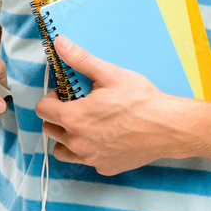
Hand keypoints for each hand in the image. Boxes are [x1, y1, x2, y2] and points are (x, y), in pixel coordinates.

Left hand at [34, 36, 184, 175]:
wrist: (168, 127)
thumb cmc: (141, 100)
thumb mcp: (110, 74)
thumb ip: (80, 59)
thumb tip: (60, 43)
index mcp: (74, 118)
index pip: (42, 110)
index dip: (51, 98)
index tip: (65, 94)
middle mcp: (78, 142)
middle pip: (49, 130)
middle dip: (59, 116)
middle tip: (78, 106)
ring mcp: (91, 158)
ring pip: (62, 150)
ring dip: (68, 137)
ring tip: (86, 125)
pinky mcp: (105, 167)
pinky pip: (86, 160)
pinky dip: (89, 150)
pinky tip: (105, 137)